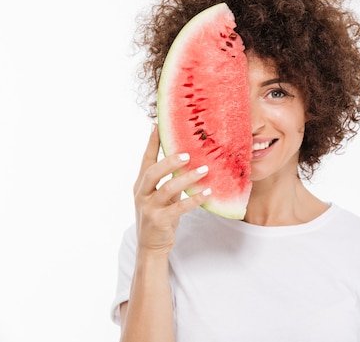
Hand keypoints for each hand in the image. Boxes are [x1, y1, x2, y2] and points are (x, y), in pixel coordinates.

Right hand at [132, 124, 210, 254]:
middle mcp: (142, 193)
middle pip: (153, 172)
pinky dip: (195, 199)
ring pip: (167, 188)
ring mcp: (149, 208)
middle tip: (188, 154)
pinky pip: (179, 207)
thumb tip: (187, 159)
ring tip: (204, 170)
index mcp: (141, 184)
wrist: (150, 246)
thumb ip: (169, 180)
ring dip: (187, 178)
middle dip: (170, 161)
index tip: (157, 125)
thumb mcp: (161, 196)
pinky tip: (208, 192)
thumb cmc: (160, 216)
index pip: (146, 159)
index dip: (152, 142)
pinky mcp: (159, 221)